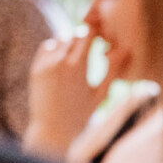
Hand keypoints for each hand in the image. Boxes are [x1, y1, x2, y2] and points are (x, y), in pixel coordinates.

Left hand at [24, 28, 122, 158]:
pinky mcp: (36, 69)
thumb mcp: (101, 93)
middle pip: (75, 33)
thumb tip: (127, 49)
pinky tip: (64, 60)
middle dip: (85, 37)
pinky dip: (56, 48)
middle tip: (93, 43)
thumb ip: (113, 69)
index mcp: (78, 66)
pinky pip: (47, 46)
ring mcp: (45, 64)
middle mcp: (60, 61)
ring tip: (79, 54)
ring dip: (70, 42)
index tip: (103, 37)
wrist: (52, 131)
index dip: (98, 31)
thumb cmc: (82, 115)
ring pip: (61, 38)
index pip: (88, 32)